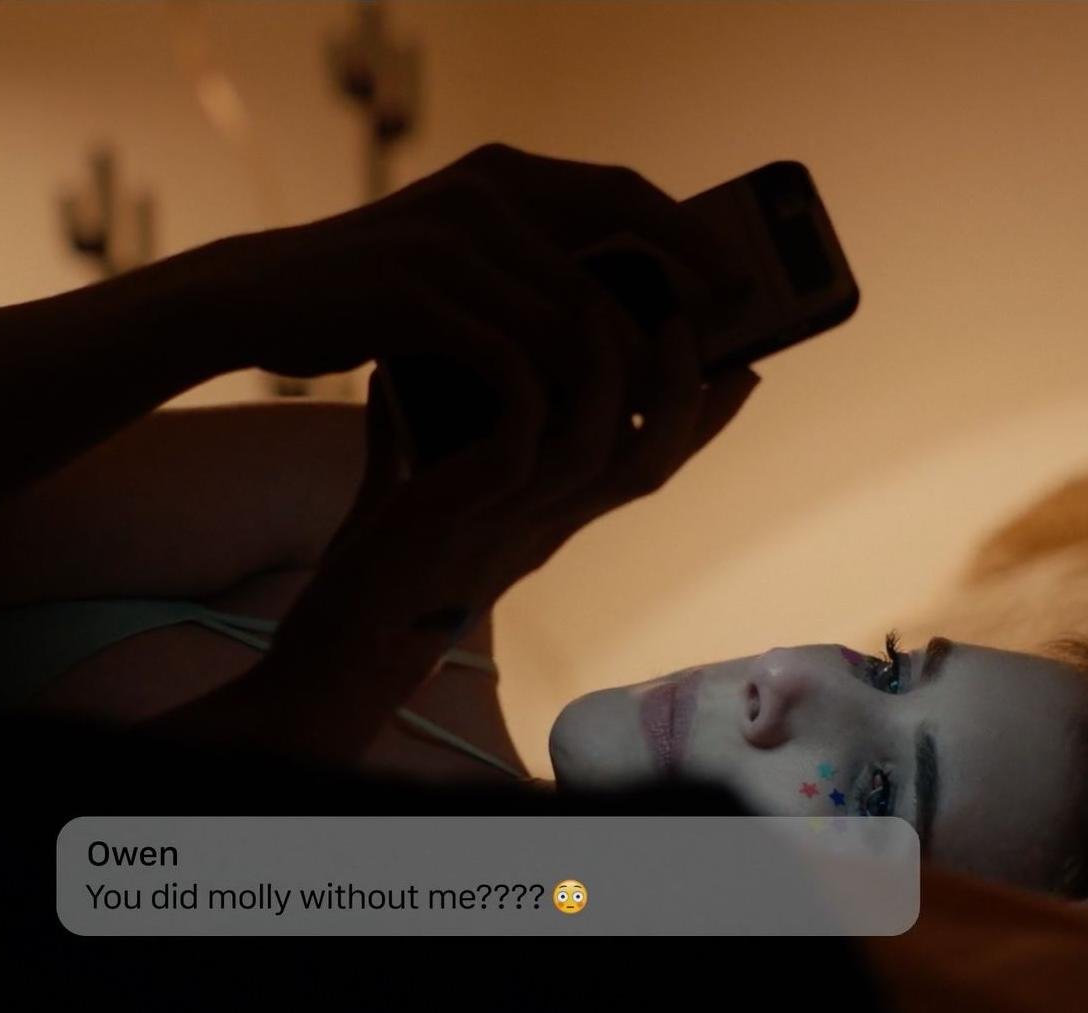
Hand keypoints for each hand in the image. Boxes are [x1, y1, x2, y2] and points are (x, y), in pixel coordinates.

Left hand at [139, 292, 760, 765]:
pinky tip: (526, 332)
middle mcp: (552, 518)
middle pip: (655, 456)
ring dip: (618, 372)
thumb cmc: (379, 564)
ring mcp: (519, 513)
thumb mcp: (410, 487)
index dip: (702, 419)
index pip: (651, 464)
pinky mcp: (474, 505)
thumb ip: (415, 434)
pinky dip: (536, 381)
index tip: (741, 366)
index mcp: (555, 513)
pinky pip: (529, 436)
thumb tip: (398, 372)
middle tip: (692, 318)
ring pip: (608, 444)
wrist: (346, 635)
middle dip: (685, 388)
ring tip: (609, 302)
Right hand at [223, 141, 756, 382]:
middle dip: (675, 306)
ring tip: (656, 408)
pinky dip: (549, 393)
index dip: (691, 235)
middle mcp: (485, 190)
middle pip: (616, 249)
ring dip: (620, 366)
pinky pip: (510, 350)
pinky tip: (567, 425)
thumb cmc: (374, 289)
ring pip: (570, 311)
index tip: (741, 280)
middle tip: (718, 358)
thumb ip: (531, 263)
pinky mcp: (414, 294)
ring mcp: (449, 239)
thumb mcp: (460, 256)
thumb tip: (628, 306)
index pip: (625, 190)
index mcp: (505, 172)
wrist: (261, 296)